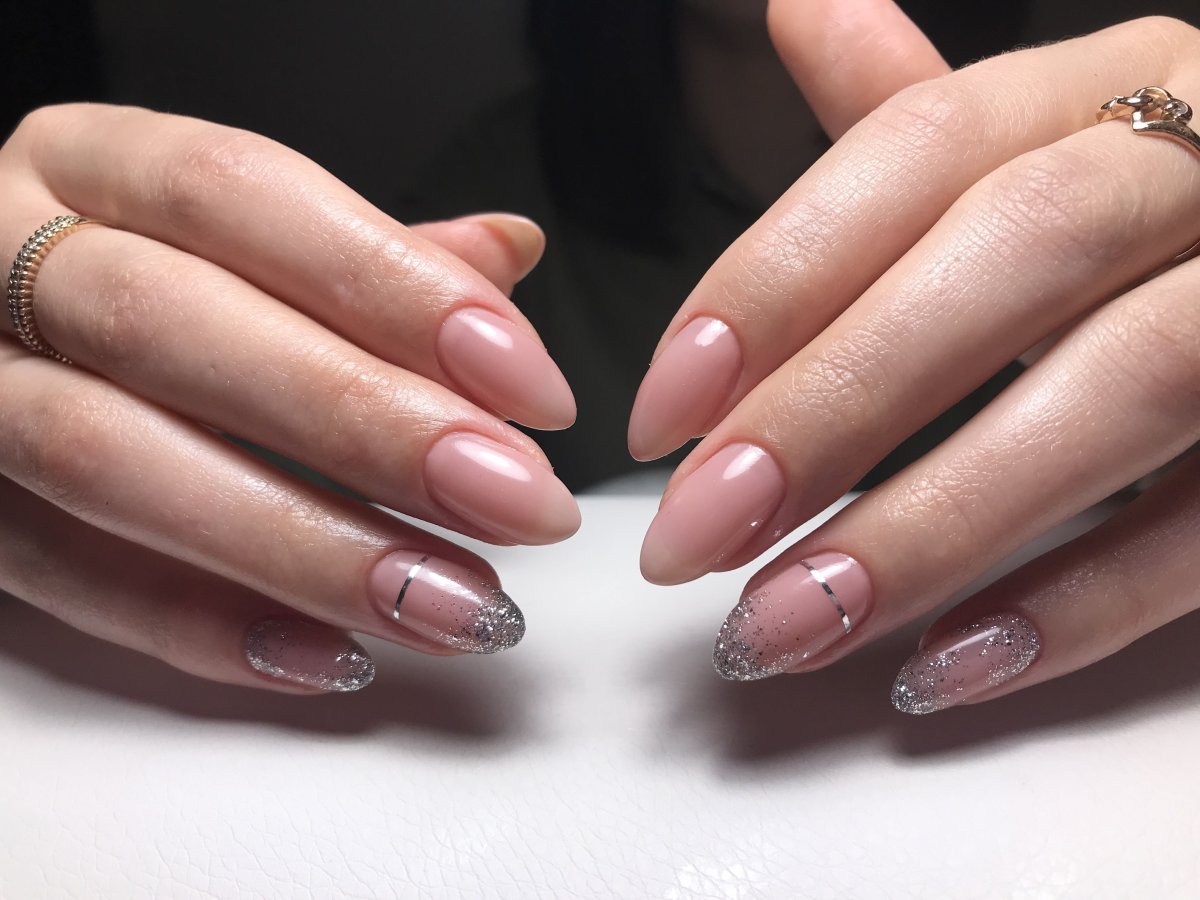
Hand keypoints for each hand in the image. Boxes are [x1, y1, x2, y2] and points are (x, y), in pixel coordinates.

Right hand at [0, 104, 579, 692]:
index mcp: (92, 165)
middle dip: (364, 422)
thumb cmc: (131, 279)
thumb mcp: (232, 236)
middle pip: (171, 324)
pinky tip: (335, 653)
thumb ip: (367, 253)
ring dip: (305, 545)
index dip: (397, 287)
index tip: (528, 382)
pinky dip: (205, 627)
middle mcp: (2, 259)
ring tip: (454, 601)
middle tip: (514, 499)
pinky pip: (64, 581)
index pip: (244, 193)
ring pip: (111, 460)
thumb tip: (505, 253)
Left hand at [630, 0, 1199, 711]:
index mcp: (1112, 89)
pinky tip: (935, 664)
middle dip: (833, 403)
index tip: (663, 412)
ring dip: (929, 523)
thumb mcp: (1053, 143)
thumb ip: (923, 111)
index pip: (919, 146)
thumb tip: (801, 12)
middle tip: (695, 531)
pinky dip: (1072, 606)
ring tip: (784, 619)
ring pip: (1122, 390)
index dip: (774, 278)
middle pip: (1014, 253)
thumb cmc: (1158, 222)